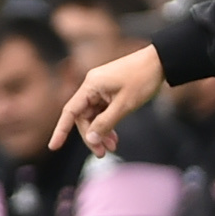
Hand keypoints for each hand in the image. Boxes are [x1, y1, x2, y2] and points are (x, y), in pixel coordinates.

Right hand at [52, 43, 166, 156]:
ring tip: (112, 147)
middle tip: (102, 153)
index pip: (70, 111)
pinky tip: (114, 136)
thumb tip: (90, 138)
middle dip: (91, 136)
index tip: (54, 146)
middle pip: (83, 117)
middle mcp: (92, 86)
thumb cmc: (143, 79)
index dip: (61, 130)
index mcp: (90, 86)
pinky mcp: (110, 91)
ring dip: (100, 132)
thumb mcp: (124, 105)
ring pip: (94, 115)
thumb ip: (106, 123)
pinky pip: (103, 110)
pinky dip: (107, 124)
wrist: (160, 61)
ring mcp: (101, 88)